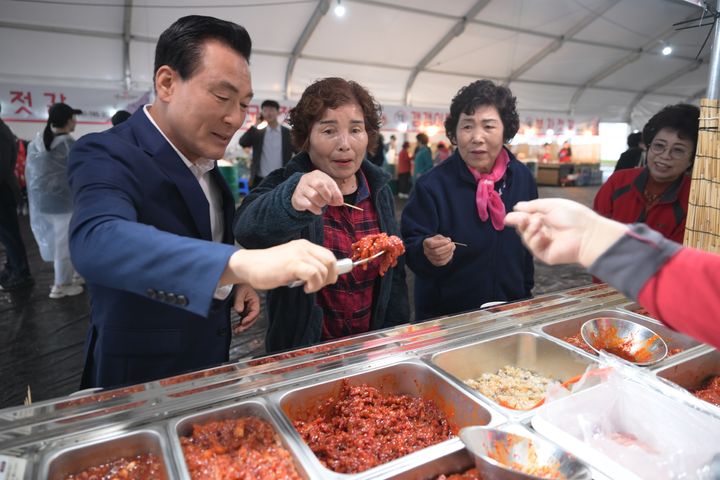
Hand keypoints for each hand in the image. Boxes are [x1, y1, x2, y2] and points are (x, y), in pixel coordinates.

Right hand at [222, 239, 338, 292]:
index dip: (332, 270)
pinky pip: (314, 274)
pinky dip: (313, 285)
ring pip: (323, 270)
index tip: (326, 281)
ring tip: (308, 288)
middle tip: (317, 286)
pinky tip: (305, 288)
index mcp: (305, 245)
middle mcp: (304, 247)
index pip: (329, 256)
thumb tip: (326, 276)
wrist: (249, 265)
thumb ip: (307, 265)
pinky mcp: (292, 264)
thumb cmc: (270, 268)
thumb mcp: (292, 262)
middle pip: (330, 261)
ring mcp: (298, 254)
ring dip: (319, 284)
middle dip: (329, 277)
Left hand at [232, 284, 259, 333]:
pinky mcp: (243, 311)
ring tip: (237, 330)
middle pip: (252, 318)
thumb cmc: (239, 285)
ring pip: (248, 320)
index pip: (255, 312)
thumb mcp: (239, 292)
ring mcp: (248, 309)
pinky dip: (240, 324)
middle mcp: (253, 306)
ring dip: (243, 326)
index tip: (243, 322)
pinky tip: (235, 327)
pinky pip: (243, 319)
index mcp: (255, 301)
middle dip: (246, 325)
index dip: (250, 318)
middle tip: (239, 329)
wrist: (234, 282)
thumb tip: (239, 310)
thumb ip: (239, 301)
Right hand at [291, 170, 343, 214]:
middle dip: (327, 196)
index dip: (336, 193)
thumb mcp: (327, 189)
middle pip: (319, 185)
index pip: (329, 182)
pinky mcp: (297, 198)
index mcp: (317, 174)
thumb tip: (340, 202)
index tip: (339, 202)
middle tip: (328, 201)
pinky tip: (317, 210)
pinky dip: (316, 209)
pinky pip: (309, 204)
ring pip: (314, 195)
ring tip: (321, 204)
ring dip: (321, 203)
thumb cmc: (317, 190)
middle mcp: (308, 179)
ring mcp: (301, 188)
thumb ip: (335, 194)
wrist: (300, 194)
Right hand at [423, 235, 455, 266]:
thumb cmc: (437, 241)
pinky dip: (448, 258)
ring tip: (453, 248)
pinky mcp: (435, 263)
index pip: (432, 244)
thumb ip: (443, 238)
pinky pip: (442, 262)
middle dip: (446, 248)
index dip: (441, 243)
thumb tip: (449, 241)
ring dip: (448, 252)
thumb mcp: (439, 237)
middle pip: (436, 252)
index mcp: (426, 243)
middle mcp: (426, 251)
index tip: (448, 240)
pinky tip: (451, 253)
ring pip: (440, 257)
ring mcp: (430, 258)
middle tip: (452, 244)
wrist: (434, 247)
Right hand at [505, 198, 627, 266]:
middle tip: (520, 218)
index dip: (517, 217)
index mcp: (546, 219)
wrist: (587, 233)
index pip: (527, 219)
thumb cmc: (574, 216)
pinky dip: (535, 239)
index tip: (508, 216)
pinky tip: (542, 234)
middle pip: (523, 228)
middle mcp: (544, 231)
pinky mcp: (545, 255)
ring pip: (526, 237)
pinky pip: (533, 247)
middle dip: (520, 222)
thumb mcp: (551, 205)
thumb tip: (517, 206)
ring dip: (529, 229)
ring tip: (538, 223)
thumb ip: (533, 205)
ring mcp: (544, 244)